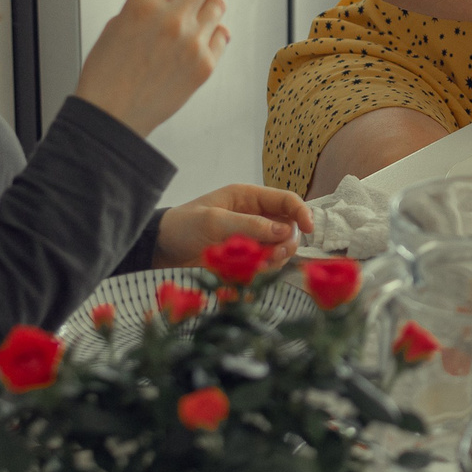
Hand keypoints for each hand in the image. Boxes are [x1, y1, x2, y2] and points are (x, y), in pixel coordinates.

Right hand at [74, 0, 229, 137]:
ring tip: (192, 13)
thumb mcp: (116, 24)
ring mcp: (193, 43)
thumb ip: (144, 0)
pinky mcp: (205, 65)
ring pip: (218, 3)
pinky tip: (197, 38)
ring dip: (206, 2)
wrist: (112, 116)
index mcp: (143, 4)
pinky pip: (222, 34)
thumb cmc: (107, 74)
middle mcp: (172, 20)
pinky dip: (212, 32)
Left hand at [157, 184, 313, 268]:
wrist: (161, 249)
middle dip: (286, 242)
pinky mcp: (245, 257)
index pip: (287, 200)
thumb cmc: (182, 226)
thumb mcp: (213, 222)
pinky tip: (247, 272)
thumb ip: (248, 225)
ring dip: (274, 258)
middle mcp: (255, 216)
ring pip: (280, 248)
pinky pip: (266, 264)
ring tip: (255, 265)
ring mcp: (251, 238)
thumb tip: (283, 231)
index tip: (310, 230)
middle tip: (275, 255)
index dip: (302, 213)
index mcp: (248, 198)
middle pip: (289, 227)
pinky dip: (262, 270)